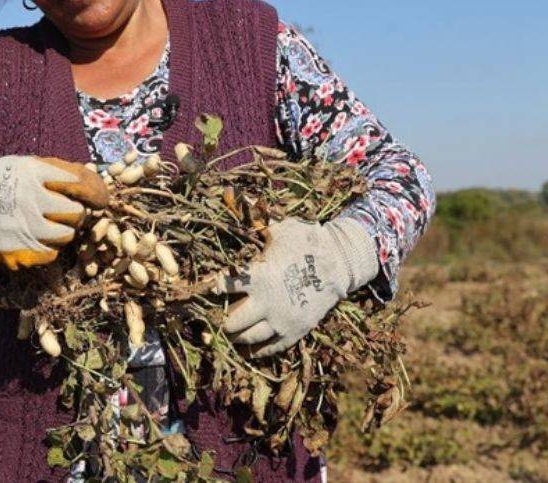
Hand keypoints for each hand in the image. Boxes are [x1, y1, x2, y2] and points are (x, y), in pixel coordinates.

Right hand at [0, 156, 108, 269]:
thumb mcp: (23, 165)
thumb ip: (56, 170)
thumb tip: (93, 179)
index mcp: (33, 172)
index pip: (79, 182)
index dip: (95, 192)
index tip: (99, 198)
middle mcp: (30, 199)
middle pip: (76, 213)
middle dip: (75, 213)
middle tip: (63, 211)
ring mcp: (24, 228)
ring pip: (67, 236)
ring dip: (63, 231)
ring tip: (46, 224)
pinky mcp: (19, 252)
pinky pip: (51, 254)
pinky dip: (48, 247)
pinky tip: (34, 237)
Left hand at [218, 217, 377, 355]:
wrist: (340, 262)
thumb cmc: (306, 242)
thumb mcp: (280, 228)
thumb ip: (256, 221)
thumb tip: (237, 196)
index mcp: (259, 276)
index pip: (223, 286)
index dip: (212, 288)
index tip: (207, 289)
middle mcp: (267, 302)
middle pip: (232, 320)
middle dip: (222, 319)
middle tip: (216, 316)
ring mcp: (281, 320)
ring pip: (248, 337)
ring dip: (235, 336)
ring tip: (229, 332)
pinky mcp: (294, 332)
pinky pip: (269, 349)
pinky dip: (255, 351)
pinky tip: (246, 348)